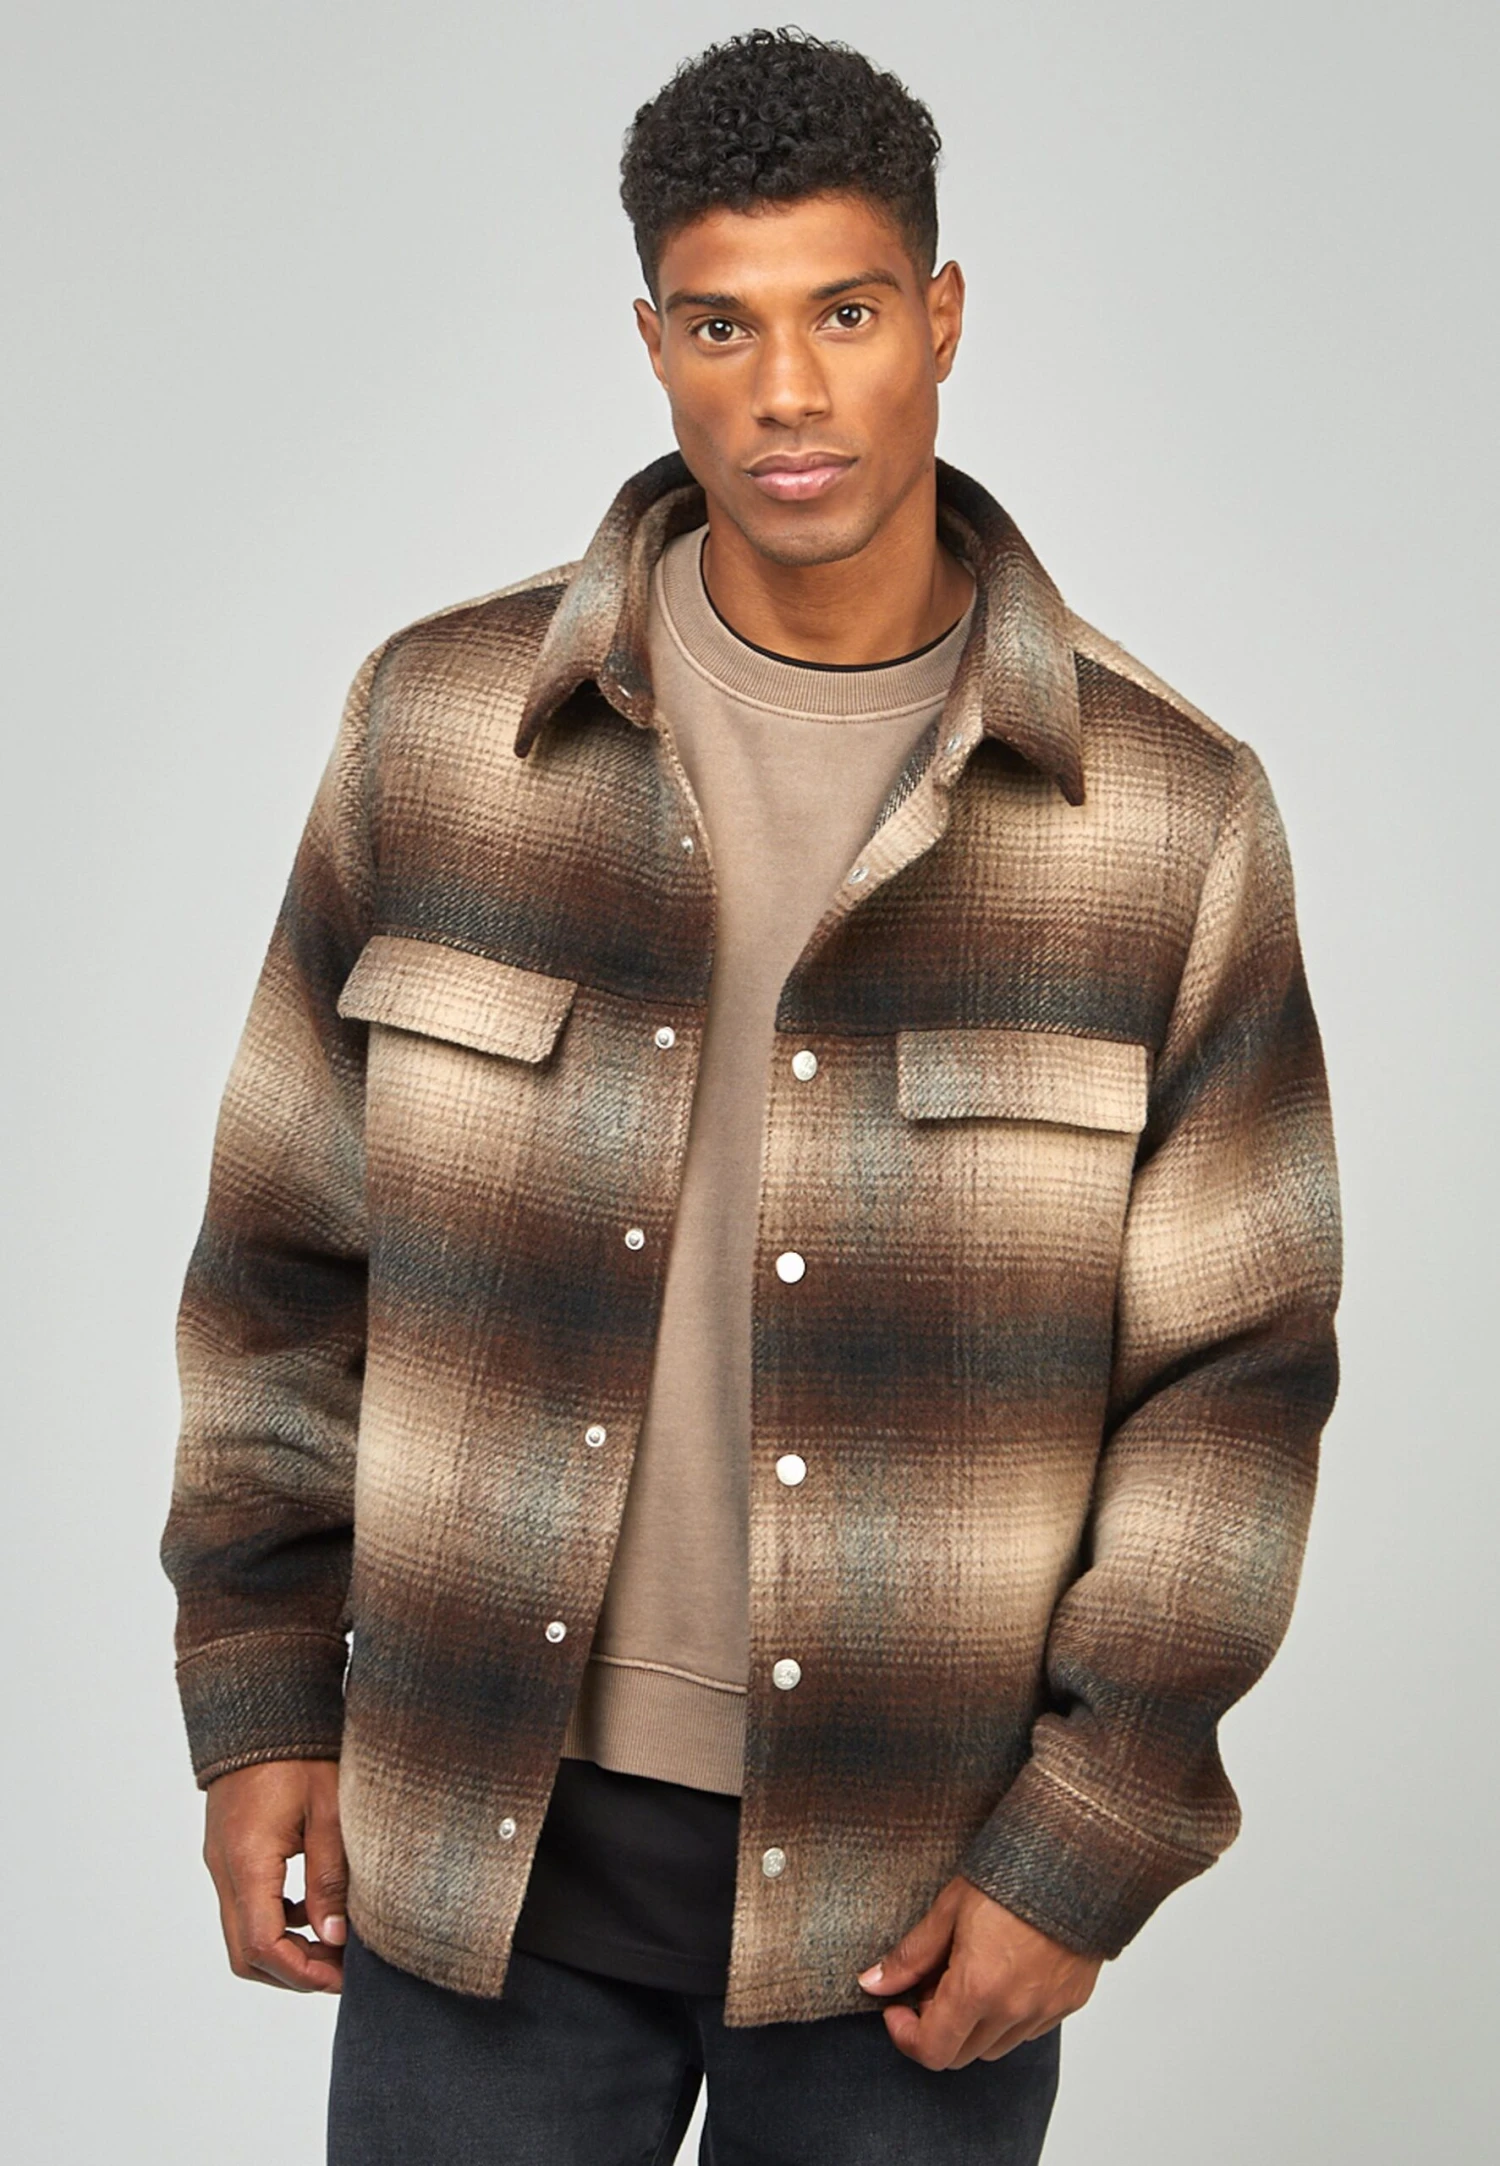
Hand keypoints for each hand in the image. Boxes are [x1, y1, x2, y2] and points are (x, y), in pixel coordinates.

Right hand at [203, 1758, 346, 1991]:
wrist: (261, 1705)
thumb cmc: (300, 1750)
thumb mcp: (328, 1811)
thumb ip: (330, 1878)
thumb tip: (334, 1938)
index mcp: (247, 1861)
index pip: (263, 1945)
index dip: (302, 1972)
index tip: (341, 1977)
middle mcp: (224, 1868)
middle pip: (246, 1951)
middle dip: (292, 1972)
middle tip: (340, 1970)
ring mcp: (221, 1861)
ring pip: (242, 1932)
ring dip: (284, 1949)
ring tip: (334, 1943)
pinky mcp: (228, 1852)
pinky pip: (245, 1905)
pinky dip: (276, 1921)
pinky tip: (313, 1906)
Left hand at [857, 1876, 1100, 2069]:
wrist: (1076, 1860)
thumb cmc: (1011, 1874)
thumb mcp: (949, 1908)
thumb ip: (911, 1955)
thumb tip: (874, 1984)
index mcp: (978, 1988)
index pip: (933, 2050)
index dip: (906, 2036)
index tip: (896, 2009)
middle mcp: (1014, 2009)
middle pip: (961, 2054)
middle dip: (936, 2028)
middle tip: (931, 1984)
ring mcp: (1045, 2010)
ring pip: (995, 2046)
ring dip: (972, 2025)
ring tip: (967, 1974)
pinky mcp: (1069, 2002)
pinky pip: (1028, 2030)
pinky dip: (1007, 2016)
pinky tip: (1002, 1974)